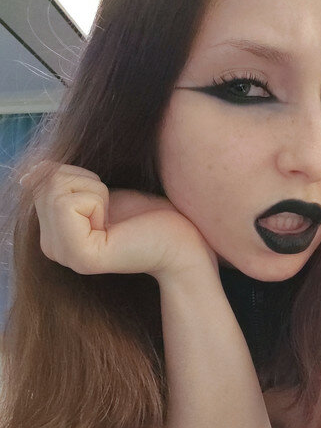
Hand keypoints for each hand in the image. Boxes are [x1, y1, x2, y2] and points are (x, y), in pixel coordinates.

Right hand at [21, 163, 218, 279]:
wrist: (181, 240)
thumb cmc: (147, 215)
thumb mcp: (95, 190)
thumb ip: (61, 182)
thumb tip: (31, 170)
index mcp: (53, 235)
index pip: (42, 179)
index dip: (80, 177)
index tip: (106, 202)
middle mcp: (53, 250)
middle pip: (46, 182)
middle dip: (86, 181)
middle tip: (112, 209)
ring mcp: (65, 256)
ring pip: (55, 190)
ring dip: (95, 191)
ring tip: (114, 218)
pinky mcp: (81, 257)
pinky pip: (67, 203)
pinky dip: (97, 200)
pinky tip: (114, 226)